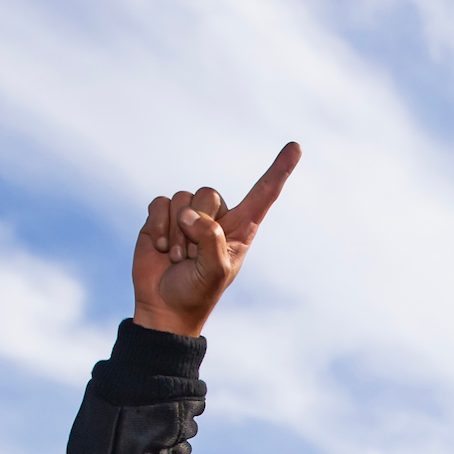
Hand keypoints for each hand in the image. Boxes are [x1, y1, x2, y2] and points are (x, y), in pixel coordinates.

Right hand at [131, 142, 302, 337]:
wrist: (165, 306)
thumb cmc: (198, 292)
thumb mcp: (215, 271)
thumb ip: (210, 240)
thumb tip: (190, 215)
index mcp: (241, 229)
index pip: (263, 194)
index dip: (279, 170)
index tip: (296, 147)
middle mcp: (217, 217)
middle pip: (208, 195)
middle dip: (195, 228)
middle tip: (191, 257)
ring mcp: (188, 215)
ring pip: (182, 199)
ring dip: (175, 233)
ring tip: (178, 257)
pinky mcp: (163, 216)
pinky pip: (160, 203)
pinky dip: (157, 226)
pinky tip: (159, 248)